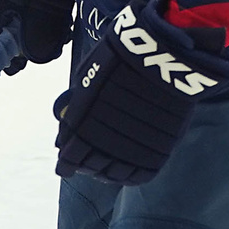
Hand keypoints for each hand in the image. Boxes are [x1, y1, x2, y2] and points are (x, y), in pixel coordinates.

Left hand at [53, 0, 228, 185]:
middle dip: (85, 166)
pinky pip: (139, 175)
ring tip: (105, 167)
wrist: (163, 53)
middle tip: (86, 163)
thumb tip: (66, 122)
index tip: (65, 166)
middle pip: (91, 166)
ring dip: (106, 173)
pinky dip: (129, 176)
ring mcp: (133, 146)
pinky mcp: (158, 149)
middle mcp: (107, 138)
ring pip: (114, 174)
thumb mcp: (89, 77)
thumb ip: (78, 105)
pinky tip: (125, 171)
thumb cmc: (122, 58)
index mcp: (85, 122)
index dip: (66, 163)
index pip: (70, 156)